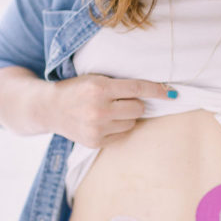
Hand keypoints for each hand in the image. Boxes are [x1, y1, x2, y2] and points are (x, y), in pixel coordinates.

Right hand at [43, 74, 170, 147]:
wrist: (50, 108)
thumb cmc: (77, 90)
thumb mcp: (95, 79)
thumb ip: (119, 85)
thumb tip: (155, 93)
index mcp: (99, 87)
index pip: (136, 88)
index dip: (156, 90)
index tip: (171, 93)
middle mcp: (98, 108)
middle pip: (138, 108)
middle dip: (134, 103)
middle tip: (120, 101)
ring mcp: (96, 128)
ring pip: (132, 123)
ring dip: (126, 117)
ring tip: (108, 112)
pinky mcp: (95, 142)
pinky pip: (122, 136)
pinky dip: (117, 129)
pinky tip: (103, 123)